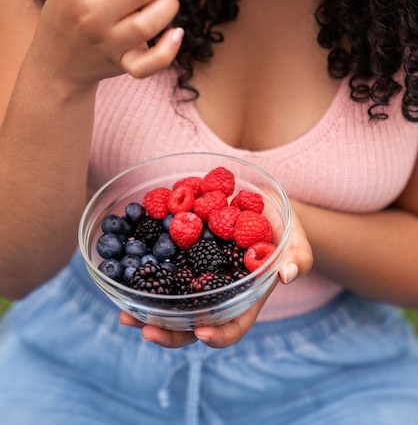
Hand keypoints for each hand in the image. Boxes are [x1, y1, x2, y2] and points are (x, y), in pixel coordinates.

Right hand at [27, 0, 190, 89]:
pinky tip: (174, 34)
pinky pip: (151, 63)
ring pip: (154, 20)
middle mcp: (94, 10)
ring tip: (158, 0)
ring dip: (169, 4)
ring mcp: (109, 41)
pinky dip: (169, 49)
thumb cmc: (75, 5)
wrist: (55, 60)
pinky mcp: (122, 64)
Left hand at [119, 208, 312, 347]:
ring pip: (171, 303)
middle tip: (145, 330)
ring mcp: (196, 277)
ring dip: (146, 311)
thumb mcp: (296, 240)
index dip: (218, 334)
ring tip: (124, 311)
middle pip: (193, 324)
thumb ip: (297, 257)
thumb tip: (287, 276)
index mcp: (245, 298)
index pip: (233, 326)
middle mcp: (216, 294)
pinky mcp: (181, 256)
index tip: (200, 332)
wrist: (258, 202)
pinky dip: (143, 274)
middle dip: (168, 332)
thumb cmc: (282, 227)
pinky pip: (161, 270)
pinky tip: (124, 274)